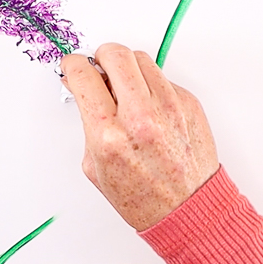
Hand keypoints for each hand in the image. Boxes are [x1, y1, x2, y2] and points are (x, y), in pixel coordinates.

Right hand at [61, 43, 218, 230]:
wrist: (188, 209)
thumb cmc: (141, 196)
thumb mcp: (95, 165)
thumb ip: (88, 121)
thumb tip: (82, 87)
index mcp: (108, 134)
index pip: (83, 74)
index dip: (73, 66)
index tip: (74, 67)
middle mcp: (140, 117)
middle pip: (114, 54)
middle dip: (101, 56)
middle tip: (99, 68)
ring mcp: (168, 107)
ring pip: (140, 59)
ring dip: (127, 67)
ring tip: (125, 87)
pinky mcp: (189, 103)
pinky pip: (162, 78)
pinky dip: (150, 85)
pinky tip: (148, 106)